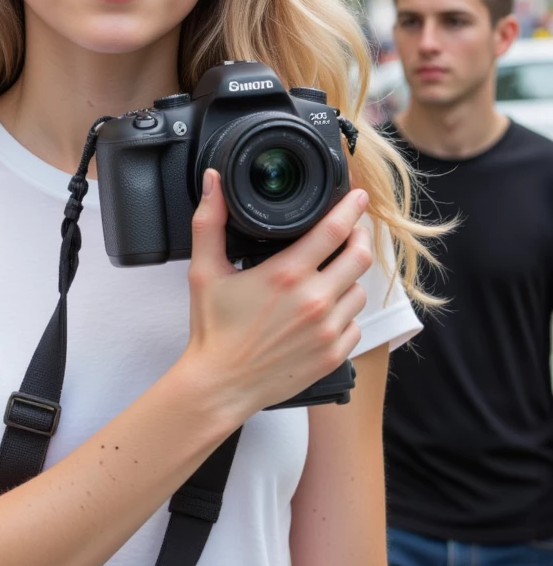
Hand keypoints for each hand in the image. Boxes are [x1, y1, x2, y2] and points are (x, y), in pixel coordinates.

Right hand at [180, 171, 372, 424]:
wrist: (221, 385)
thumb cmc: (213, 330)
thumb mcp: (204, 271)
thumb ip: (209, 221)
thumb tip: (212, 180)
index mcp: (287, 274)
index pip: (335, 229)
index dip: (351, 207)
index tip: (357, 197)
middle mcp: (314, 300)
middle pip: (361, 255)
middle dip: (360, 236)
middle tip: (352, 231)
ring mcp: (328, 329)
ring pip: (360, 291)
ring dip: (350, 279)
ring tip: (331, 277)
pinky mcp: (334, 354)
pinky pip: (356, 325)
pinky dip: (345, 315)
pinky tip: (325, 313)